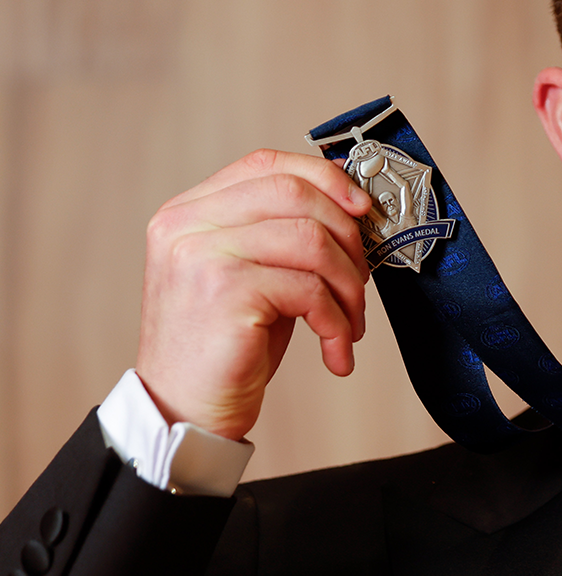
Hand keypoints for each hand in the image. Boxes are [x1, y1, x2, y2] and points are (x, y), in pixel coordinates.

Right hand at [135, 149, 372, 440]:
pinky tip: (336, 350)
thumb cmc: (227, 345)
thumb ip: (281, 233)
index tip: (361, 206)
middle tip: (362, 279)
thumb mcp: (251, 274)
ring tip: (351, 322)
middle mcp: (187, 225)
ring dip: (349, 285)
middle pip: (295, 193)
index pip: (266, 164)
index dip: (324, 177)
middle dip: (347, 234)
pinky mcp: (225, 292)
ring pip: (311, 240)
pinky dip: (337, 321)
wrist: (184, 411)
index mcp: (189, 211)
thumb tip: (353, 207)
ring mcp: (202, 255)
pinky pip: (309, 289)